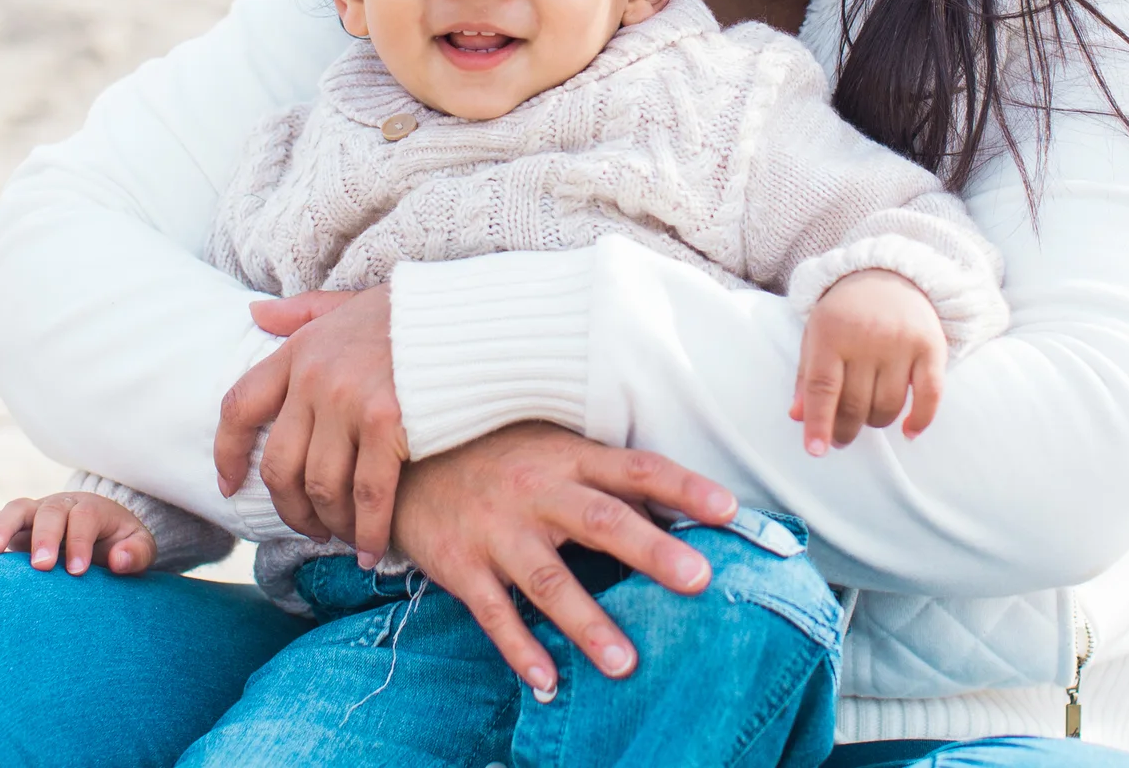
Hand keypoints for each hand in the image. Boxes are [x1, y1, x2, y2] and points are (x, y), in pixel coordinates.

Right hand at [0, 491, 153, 576]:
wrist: (100, 529)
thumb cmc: (120, 543)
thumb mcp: (139, 547)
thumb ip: (135, 554)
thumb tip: (119, 561)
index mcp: (93, 509)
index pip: (85, 518)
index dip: (81, 542)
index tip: (78, 571)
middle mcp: (61, 506)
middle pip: (50, 511)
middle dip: (44, 537)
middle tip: (41, 566)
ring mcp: (35, 513)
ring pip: (16, 509)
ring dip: (1, 527)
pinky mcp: (14, 526)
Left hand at [216, 286, 405, 563]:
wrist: (478, 319)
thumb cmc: (419, 315)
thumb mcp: (351, 304)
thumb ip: (303, 313)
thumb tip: (256, 313)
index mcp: (301, 349)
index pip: (240, 406)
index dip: (229, 453)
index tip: (230, 487)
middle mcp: (315, 375)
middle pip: (279, 463)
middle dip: (289, 507)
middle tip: (308, 527)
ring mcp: (348, 400)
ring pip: (321, 486)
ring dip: (331, 523)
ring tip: (345, 537)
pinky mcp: (387, 423)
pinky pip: (367, 494)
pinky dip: (367, 530)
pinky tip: (371, 548)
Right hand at [392, 421, 735, 697]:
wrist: (399, 458)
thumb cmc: (492, 452)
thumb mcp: (546, 446)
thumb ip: (600, 474)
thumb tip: (669, 508)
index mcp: (565, 455)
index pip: (634, 468)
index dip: (682, 487)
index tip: (729, 510)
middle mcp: (534, 490)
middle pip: (601, 520)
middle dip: (651, 550)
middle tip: (699, 578)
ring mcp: (495, 530)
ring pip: (548, 580)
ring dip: (588, 623)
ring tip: (626, 663)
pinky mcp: (460, 564)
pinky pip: (493, 613)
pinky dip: (520, 649)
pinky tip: (548, 682)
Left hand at [790, 268, 946, 454]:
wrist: (889, 274)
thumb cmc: (845, 312)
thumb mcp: (817, 334)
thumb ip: (807, 375)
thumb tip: (798, 417)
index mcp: (831, 333)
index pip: (822, 387)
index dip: (819, 423)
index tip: (816, 451)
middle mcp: (867, 337)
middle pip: (856, 403)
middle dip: (845, 430)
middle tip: (841, 438)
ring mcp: (901, 342)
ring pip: (889, 405)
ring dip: (876, 422)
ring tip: (868, 418)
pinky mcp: (931, 347)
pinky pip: (930, 395)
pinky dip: (920, 420)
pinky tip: (908, 431)